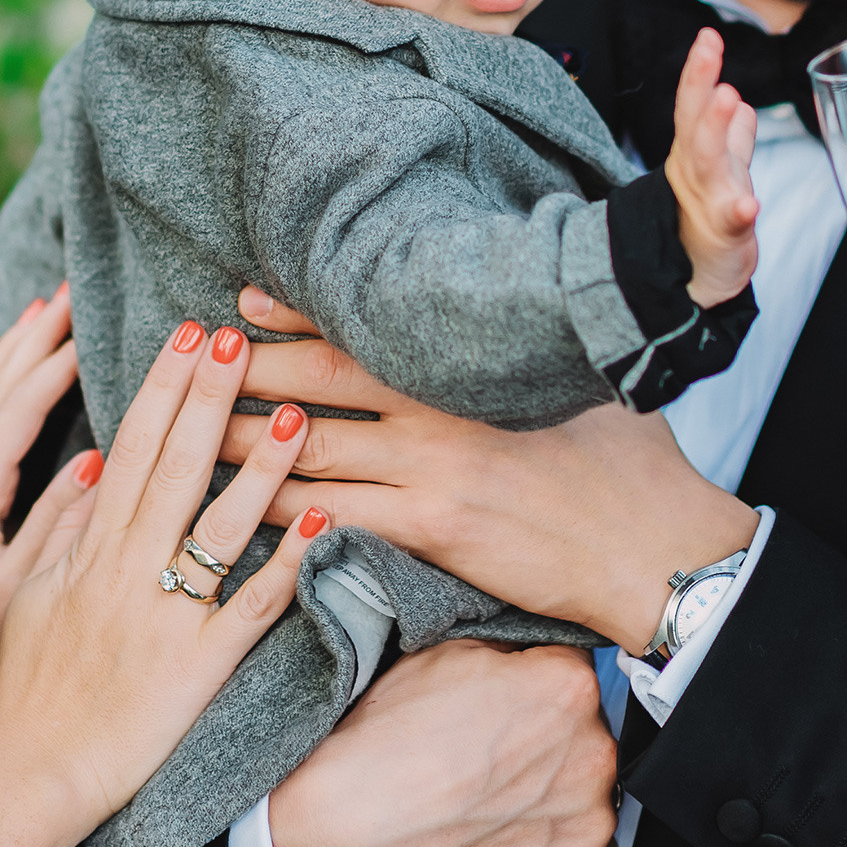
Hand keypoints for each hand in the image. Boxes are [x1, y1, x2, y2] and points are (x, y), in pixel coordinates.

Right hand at [0, 320, 323, 846]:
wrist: (31, 769)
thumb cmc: (28, 686)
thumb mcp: (34, 592)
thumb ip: (68, 530)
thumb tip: (95, 466)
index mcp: (92, 549)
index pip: (133, 448)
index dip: (164, 388)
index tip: (189, 335)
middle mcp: (129, 570)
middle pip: (175, 467)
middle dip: (209, 396)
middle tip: (238, 337)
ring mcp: (166, 616)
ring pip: (218, 526)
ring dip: (260, 467)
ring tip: (296, 412)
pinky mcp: (199, 665)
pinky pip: (252, 608)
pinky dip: (287, 564)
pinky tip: (324, 524)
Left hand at [226, 289, 757, 652]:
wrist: (658, 547)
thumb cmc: (631, 464)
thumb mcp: (582, 381)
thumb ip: (524, 356)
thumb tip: (503, 316)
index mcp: (470, 367)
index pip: (366, 327)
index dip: (298, 312)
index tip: (244, 299)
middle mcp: (440, 409)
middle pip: (318, 381)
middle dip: (249, 368)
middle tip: (192, 357)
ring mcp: (431, 470)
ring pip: (308, 449)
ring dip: (241, 441)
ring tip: (188, 432)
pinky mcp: (431, 530)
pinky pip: (334, 519)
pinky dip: (281, 514)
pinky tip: (239, 513)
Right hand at [268, 640, 618, 846]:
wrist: (350, 831)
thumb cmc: (387, 743)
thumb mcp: (444, 652)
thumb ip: (507, 648)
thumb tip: (526, 652)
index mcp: (569, 687)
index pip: (570, 674)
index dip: (531, 688)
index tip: (502, 709)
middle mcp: (595, 753)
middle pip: (583, 738)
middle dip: (547, 745)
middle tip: (489, 762)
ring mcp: (589, 825)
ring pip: (583, 800)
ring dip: (551, 800)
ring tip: (489, 806)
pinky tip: (496, 843)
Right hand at [662, 28, 759, 307]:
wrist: (692, 280)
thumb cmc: (707, 222)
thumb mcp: (722, 172)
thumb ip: (732, 137)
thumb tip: (743, 104)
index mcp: (695, 153)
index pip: (694, 105)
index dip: (698, 71)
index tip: (707, 36)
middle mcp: (697, 173)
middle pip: (694, 126)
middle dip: (700, 87)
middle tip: (708, 49)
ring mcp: (708, 203)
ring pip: (709, 164)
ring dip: (717, 131)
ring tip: (731, 99)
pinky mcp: (725, 238)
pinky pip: (732, 223)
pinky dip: (739, 211)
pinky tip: (749, 203)